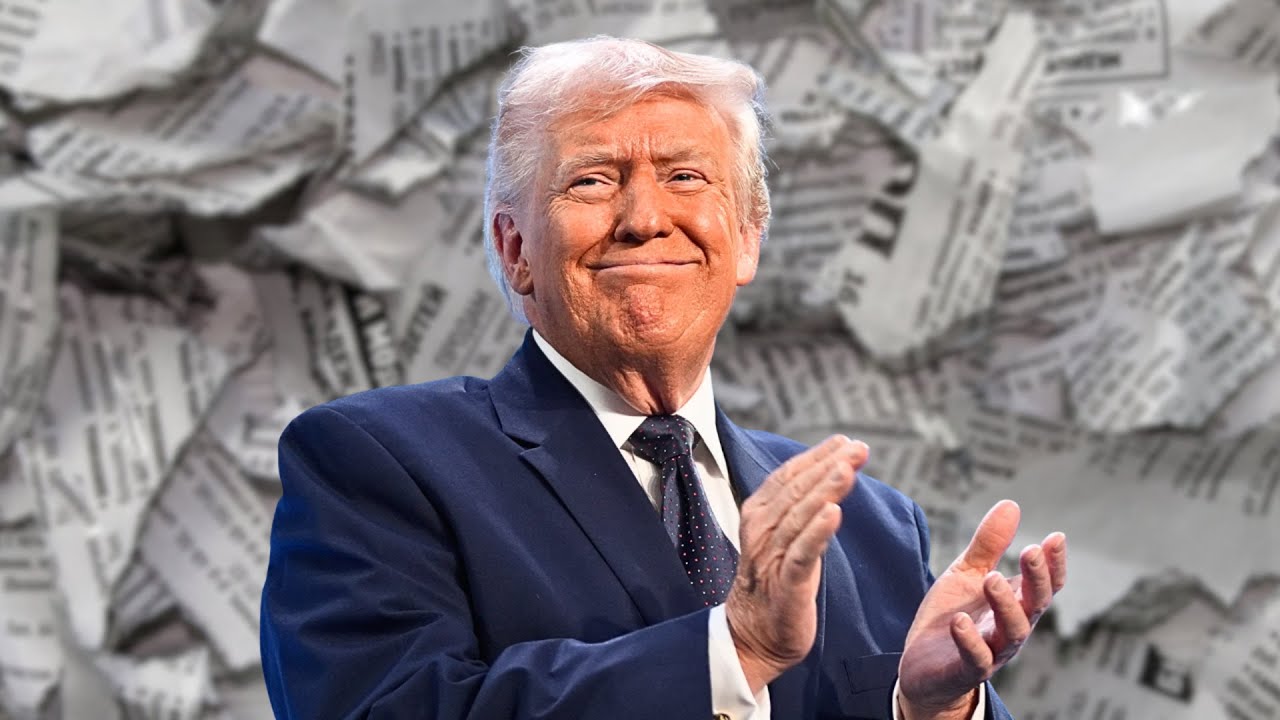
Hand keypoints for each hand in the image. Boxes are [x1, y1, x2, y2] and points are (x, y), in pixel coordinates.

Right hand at [725, 436, 866, 693]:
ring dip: (825, 489)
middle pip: (797, 491)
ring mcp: (771, 558)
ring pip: (800, 517)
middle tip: (857, 448)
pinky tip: (835, 513)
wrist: (753, 636)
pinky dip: (817, 532)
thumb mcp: (787, 539)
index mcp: (759, 515)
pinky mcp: (786, 585)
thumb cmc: (776, 583)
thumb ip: (802, 509)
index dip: (816, 456)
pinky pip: (802, 554)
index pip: (788, 477)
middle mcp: (761, 531)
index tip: (845, 441)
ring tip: (848, 468)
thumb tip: (833, 476)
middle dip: (828, 465)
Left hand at [898, 500, 1066, 719]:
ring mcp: (991, 650)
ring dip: (1004, 605)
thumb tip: (1011, 505)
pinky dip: (970, 641)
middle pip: (1034, 605)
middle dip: (1036, 579)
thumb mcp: (967, 574)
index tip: (1056, 538)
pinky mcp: (966, 669)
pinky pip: (975, 658)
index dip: (1053, 564)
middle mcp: (1011, 627)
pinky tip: (959, 622)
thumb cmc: (953, 617)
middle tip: (1031, 551)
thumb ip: (988, 545)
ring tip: (992, 580)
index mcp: (1014, 603)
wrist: (923, 666)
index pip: (1044, 584)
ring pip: (1012, 632)